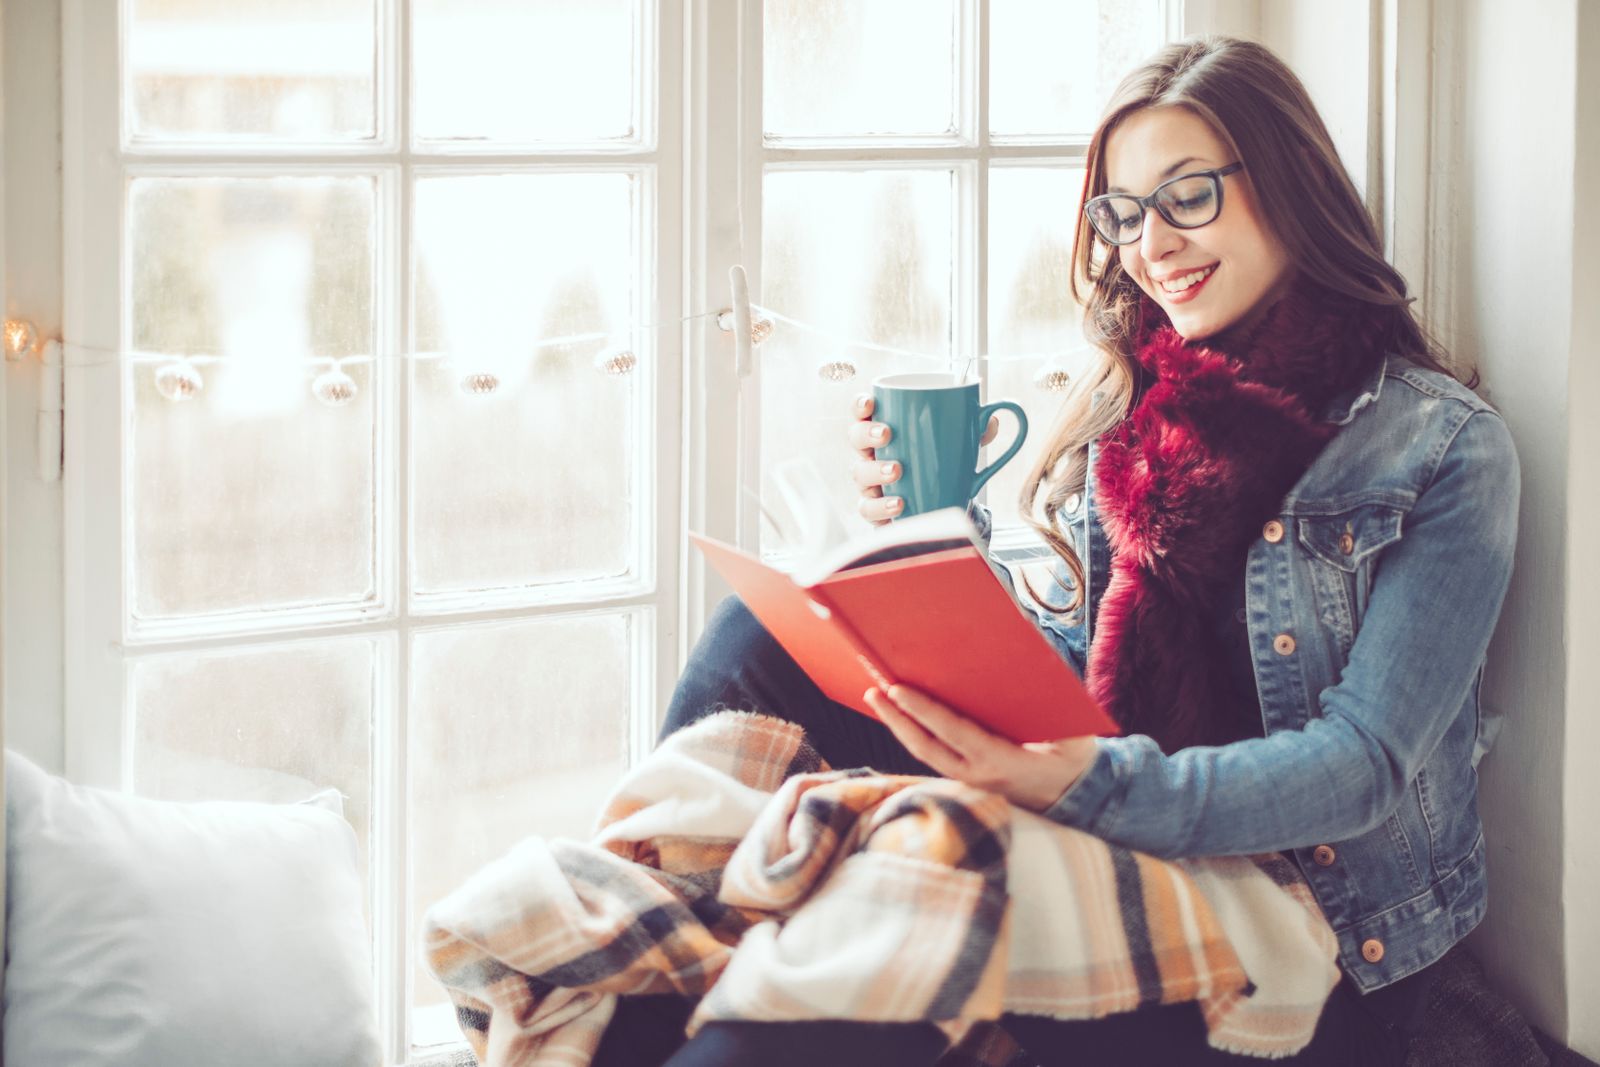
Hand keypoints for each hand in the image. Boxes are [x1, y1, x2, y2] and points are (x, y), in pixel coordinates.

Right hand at [846, 394, 1001, 526]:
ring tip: (897, 470)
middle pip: (855, 437)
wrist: (939, 502)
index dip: (861, 404)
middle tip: (887, 433)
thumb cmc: (940, 462)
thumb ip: (975, 430)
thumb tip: (992, 420)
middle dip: (866, 433)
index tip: (871, 402)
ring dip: (874, 469)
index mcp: (885, 428)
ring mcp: (870, 481)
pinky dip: (881, 506)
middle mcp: (872, 453)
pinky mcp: (875, 508)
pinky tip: (899, 503)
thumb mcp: (960, 443)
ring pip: (859, 472)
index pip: (863, 411)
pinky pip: (868, 508)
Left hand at [863, 683, 1097, 811]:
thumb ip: (1055, 714)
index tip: (899, 689)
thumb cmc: (1070, 759)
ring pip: (924, 753)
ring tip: (877, 697)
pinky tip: (898, 713)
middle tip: (874, 689)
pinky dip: (912, 733)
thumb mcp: (1074, 739)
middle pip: (927, 747)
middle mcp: (977, 773)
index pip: (955, 732)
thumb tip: (1034, 672)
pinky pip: (932, 754)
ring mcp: (968, 778)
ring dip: (898, 726)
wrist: (1071, 795)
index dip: (925, 711)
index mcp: (1002, 762)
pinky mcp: (964, 775)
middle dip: (897, 719)